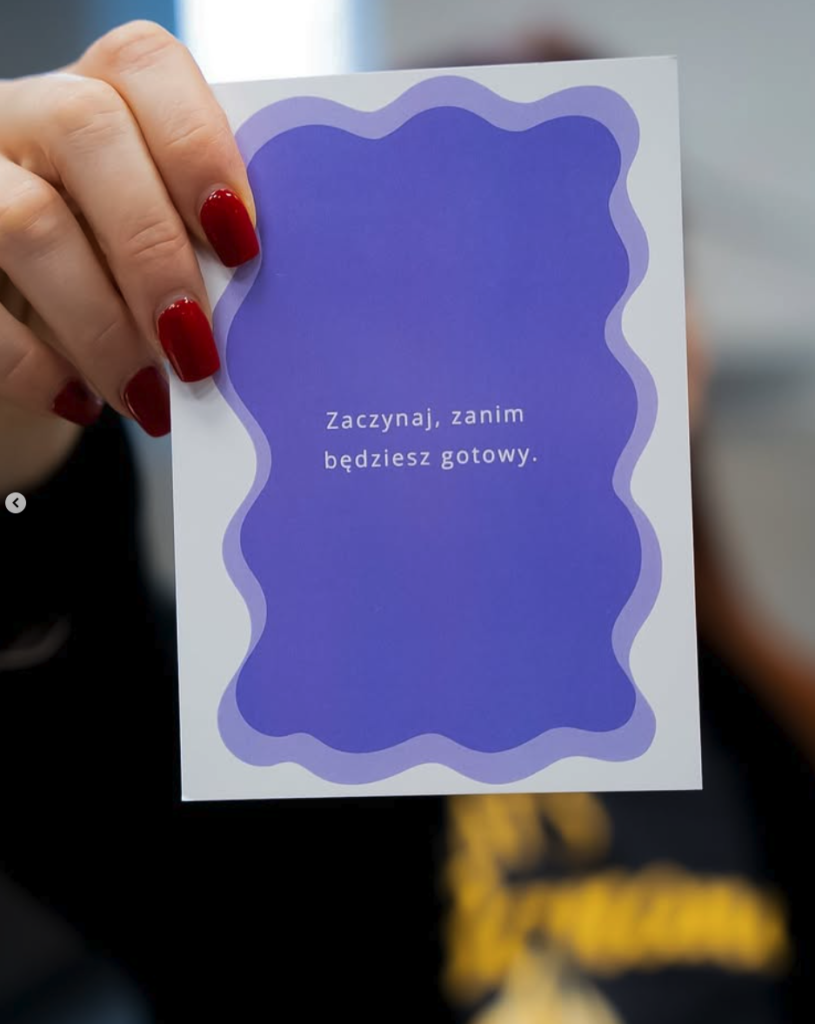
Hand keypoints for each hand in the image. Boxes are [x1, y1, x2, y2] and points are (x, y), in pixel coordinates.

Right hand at [0, 20, 258, 441]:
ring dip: (103, 325)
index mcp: (104, 97)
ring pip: (25, 219)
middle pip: (86, 130)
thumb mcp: (163, 250)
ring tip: (150, 395)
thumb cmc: (120, 286)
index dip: (200, 147)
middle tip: (197, 348)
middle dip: (155, 252)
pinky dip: (38, 367)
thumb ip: (201, 245)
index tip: (243, 245)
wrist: (32, 337)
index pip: (145, 65)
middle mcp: (26, 115)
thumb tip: (264, 304)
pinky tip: (83, 402)